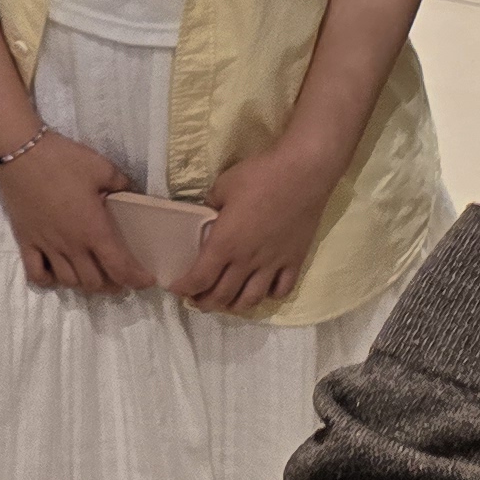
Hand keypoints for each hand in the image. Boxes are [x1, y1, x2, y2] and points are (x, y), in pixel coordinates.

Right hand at [0, 132, 143, 292]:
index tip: (146, 280)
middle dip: (112, 285)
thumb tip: (133, 193)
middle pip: (94, 282)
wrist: (20, 153)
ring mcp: (47, 247)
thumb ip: (121, 184)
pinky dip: (48, 280)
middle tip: (120, 276)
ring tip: (92, 275)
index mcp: (94, 230)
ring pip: (68, 282)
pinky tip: (55, 274)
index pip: (120, 267)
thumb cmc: (64, 160)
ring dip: (84, 284)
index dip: (136, 279)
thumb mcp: (102, 167)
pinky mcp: (26, 242)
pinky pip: (36, 274)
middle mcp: (72, 246)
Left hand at [177, 126, 346, 314]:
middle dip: (205, 303)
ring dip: (234, 306)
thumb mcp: (222, 186)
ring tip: (227, 302)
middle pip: (222, 296)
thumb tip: (208, 214)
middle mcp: (247, 261)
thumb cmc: (260, 176)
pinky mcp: (295, 261)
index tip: (176, 289)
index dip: (184, 288)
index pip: (199, 278)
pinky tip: (263, 289)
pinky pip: (282, 290)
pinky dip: (269, 295)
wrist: (303, 173)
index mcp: (225, 244)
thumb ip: (211, 205)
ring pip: (251, 300)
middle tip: (197, 300)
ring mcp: (273, 264)